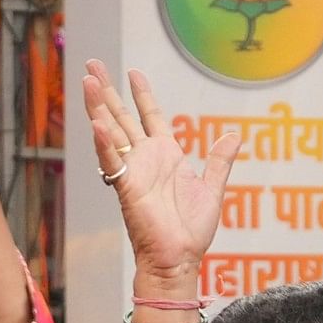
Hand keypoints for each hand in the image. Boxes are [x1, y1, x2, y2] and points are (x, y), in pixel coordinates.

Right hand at [83, 58, 230, 289]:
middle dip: (108, 91)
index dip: (142, 94)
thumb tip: (234, 136)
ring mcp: (133, 171)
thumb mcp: (212, 188)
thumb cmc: (192, 231)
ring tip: (88, 80)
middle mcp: (145, 159)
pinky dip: (104, 142)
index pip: (150, 116)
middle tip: (93, 64)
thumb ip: (219, 161)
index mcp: (165, 156)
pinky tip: (96, 122)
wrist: (180, 258)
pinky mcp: (126, 187)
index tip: (133, 72)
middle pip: (122, 116)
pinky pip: (112, 161)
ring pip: (111, 131)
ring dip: (98, 106)